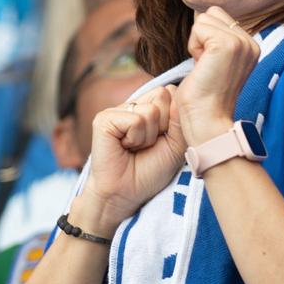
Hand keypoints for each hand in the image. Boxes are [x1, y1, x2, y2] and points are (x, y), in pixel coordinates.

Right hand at [78, 86, 188, 233]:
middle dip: (163, 126)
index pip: (173, 93)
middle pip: (163, 96)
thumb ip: (179, 117)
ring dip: (148, 137)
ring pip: (151, 110)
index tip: (162, 140)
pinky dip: (136, 139)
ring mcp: (116, 110)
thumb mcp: (175, 144)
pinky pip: (136, 120)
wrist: (125, 194)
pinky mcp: (104, 119)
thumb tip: (174, 89)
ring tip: (136, 148)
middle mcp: (132, 105)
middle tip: (148, 145)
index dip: (174, 119)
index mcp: (148, 107)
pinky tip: (125, 147)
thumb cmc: (150, 171)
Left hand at [175, 7, 259, 144]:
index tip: (210, 66)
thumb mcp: (216, 61)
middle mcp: (250, 42)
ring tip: (205, 67)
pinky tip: (202, 67)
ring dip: (197, 42)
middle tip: (207, 66)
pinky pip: (198, 28)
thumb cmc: (205, 96)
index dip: (206, 39)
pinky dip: (193, 47)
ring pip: (204, 19)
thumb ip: (216, 40)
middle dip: (202, 37)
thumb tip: (202, 17)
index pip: (219, 17)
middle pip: (212, 13)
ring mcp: (240, 42)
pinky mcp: (227, 45)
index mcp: (251, 46)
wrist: (208, 121)